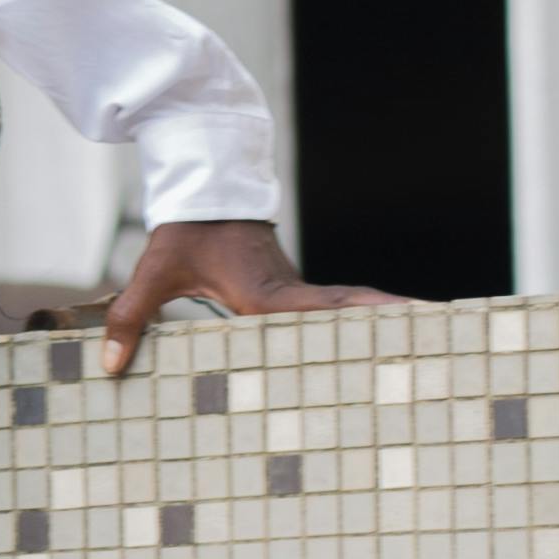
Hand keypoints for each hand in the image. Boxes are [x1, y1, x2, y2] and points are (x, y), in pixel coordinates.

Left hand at [100, 213, 406, 376]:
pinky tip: (377, 348)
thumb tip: (111, 367)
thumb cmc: (182, 230)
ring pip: (350, 314)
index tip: (408, 323)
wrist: (202, 191)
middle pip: (356, 313)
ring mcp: (296, 296)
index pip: (325, 313)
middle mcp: (292, 296)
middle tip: (447, 337)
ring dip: (386, 327)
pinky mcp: (291, 297)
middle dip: (399, 325)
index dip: (368, 319)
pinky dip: (361, 327)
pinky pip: (333, 316)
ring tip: (432, 347)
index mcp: (268, 294)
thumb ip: (131, 318)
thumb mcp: (153, 270)